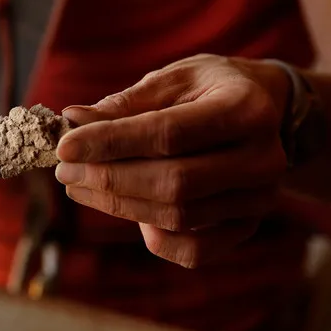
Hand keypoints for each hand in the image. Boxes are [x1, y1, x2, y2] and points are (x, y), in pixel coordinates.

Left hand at [55, 54, 290, 268]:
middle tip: (64, 170)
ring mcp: (260, 199)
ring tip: (80, 185)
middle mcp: (263, 159)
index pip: (169, 134)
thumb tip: (74, 121)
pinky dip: (152, 236)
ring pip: (177, 217)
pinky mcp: (247, 228)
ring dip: (118, 205)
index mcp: (246, 109)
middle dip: (109, 179)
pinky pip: (192, 251)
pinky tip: (125, 209)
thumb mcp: (174, 79)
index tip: (65, 146)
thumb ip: (126, 103)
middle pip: (173, 182)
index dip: (111, 142)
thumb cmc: (210, 89)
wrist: (266, 110)